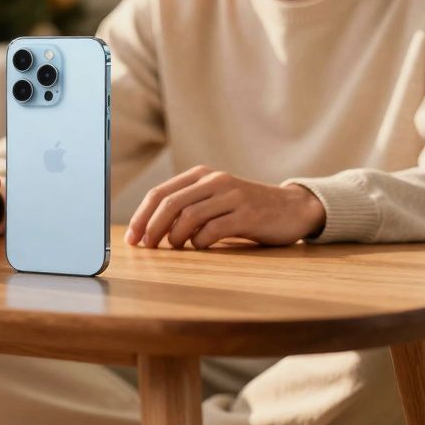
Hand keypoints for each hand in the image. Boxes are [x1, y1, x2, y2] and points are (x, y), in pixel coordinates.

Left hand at [124, 165, 324, 249]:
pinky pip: (213, 229)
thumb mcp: (214, 200)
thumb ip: (187, 208)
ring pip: (188, 216)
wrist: (292, 208)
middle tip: (146, 247)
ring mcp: (232, 196)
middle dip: (151, 227)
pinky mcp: (247, 214)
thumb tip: (149, 231)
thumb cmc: (245, 209)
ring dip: (174, 237)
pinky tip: (200, 246)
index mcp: (201, 176)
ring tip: (174, 248)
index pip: (160, 193)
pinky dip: (199, 242)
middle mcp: (215, 181)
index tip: (132, 238)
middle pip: (170, 203)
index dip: (141, 216)